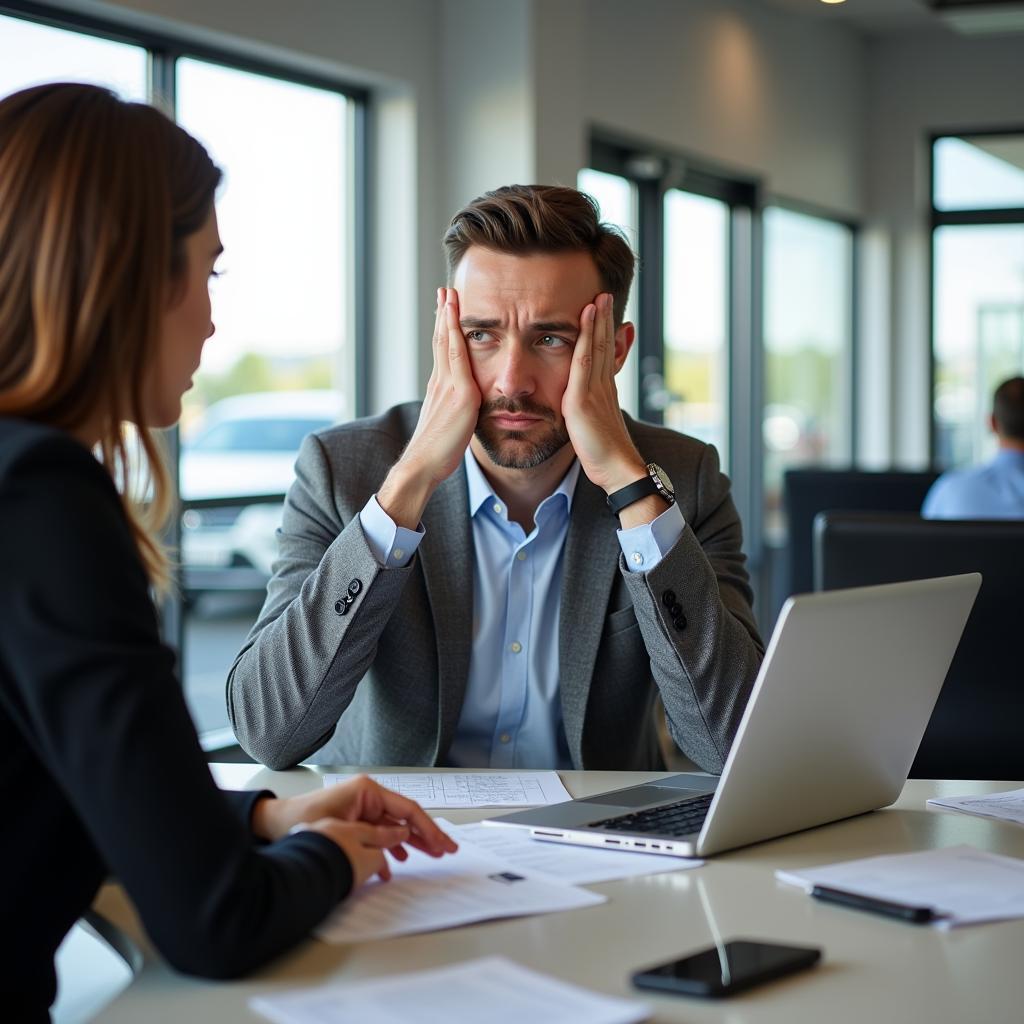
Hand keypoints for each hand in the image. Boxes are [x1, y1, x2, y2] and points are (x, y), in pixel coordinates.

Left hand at [252, 774, 457, 861]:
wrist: (274, 825)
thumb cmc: (302, 820)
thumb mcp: (344, 828)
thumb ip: (377, 834)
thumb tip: (404, 838)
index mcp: (368, 790)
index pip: (407, 809)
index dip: (428, 827)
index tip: (442, 842)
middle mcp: (368, 796)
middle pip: (405, 817)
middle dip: (426, 835)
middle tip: (446, 850)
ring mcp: (363, 808)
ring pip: (395, 827)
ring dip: (410, 843)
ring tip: (428, 857)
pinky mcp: (356, 820)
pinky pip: (380, 834)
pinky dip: (388, 848)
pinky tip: (394, 864)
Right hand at [377, 287, 480, 526]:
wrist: (422, 466)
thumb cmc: (436, 454)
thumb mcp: (450, 427)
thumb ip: (457, 411)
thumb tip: (465, 408)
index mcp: (440, 390)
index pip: (442, 352)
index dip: (443, 330)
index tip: (445, 310)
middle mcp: (441, 382)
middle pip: (440, 340)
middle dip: (443, 314)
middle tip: (445, 290)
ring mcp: (449, 386)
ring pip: (446, 342)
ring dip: (448, 316)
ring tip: (449, 294)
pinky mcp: (461, 395)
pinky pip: (458, 356)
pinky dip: (456, 334)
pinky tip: (458, 318)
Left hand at [562, 292, 645, 493]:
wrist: (617, 471)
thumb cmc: (604, 456)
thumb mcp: (593, 428)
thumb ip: (588, 412)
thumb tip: (583, 406)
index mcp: (604, 392)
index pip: (604, 355)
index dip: (603, 332)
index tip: (602, 312)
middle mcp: (602, 386)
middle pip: (604, 345)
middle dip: (604, 318)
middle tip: (605, 292)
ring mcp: (594, 390)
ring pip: (596, 346)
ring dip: (597, 319)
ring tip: (599, 296)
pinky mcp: (582, 398)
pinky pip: (583, 360)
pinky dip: (585, 335)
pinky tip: (585, 317)